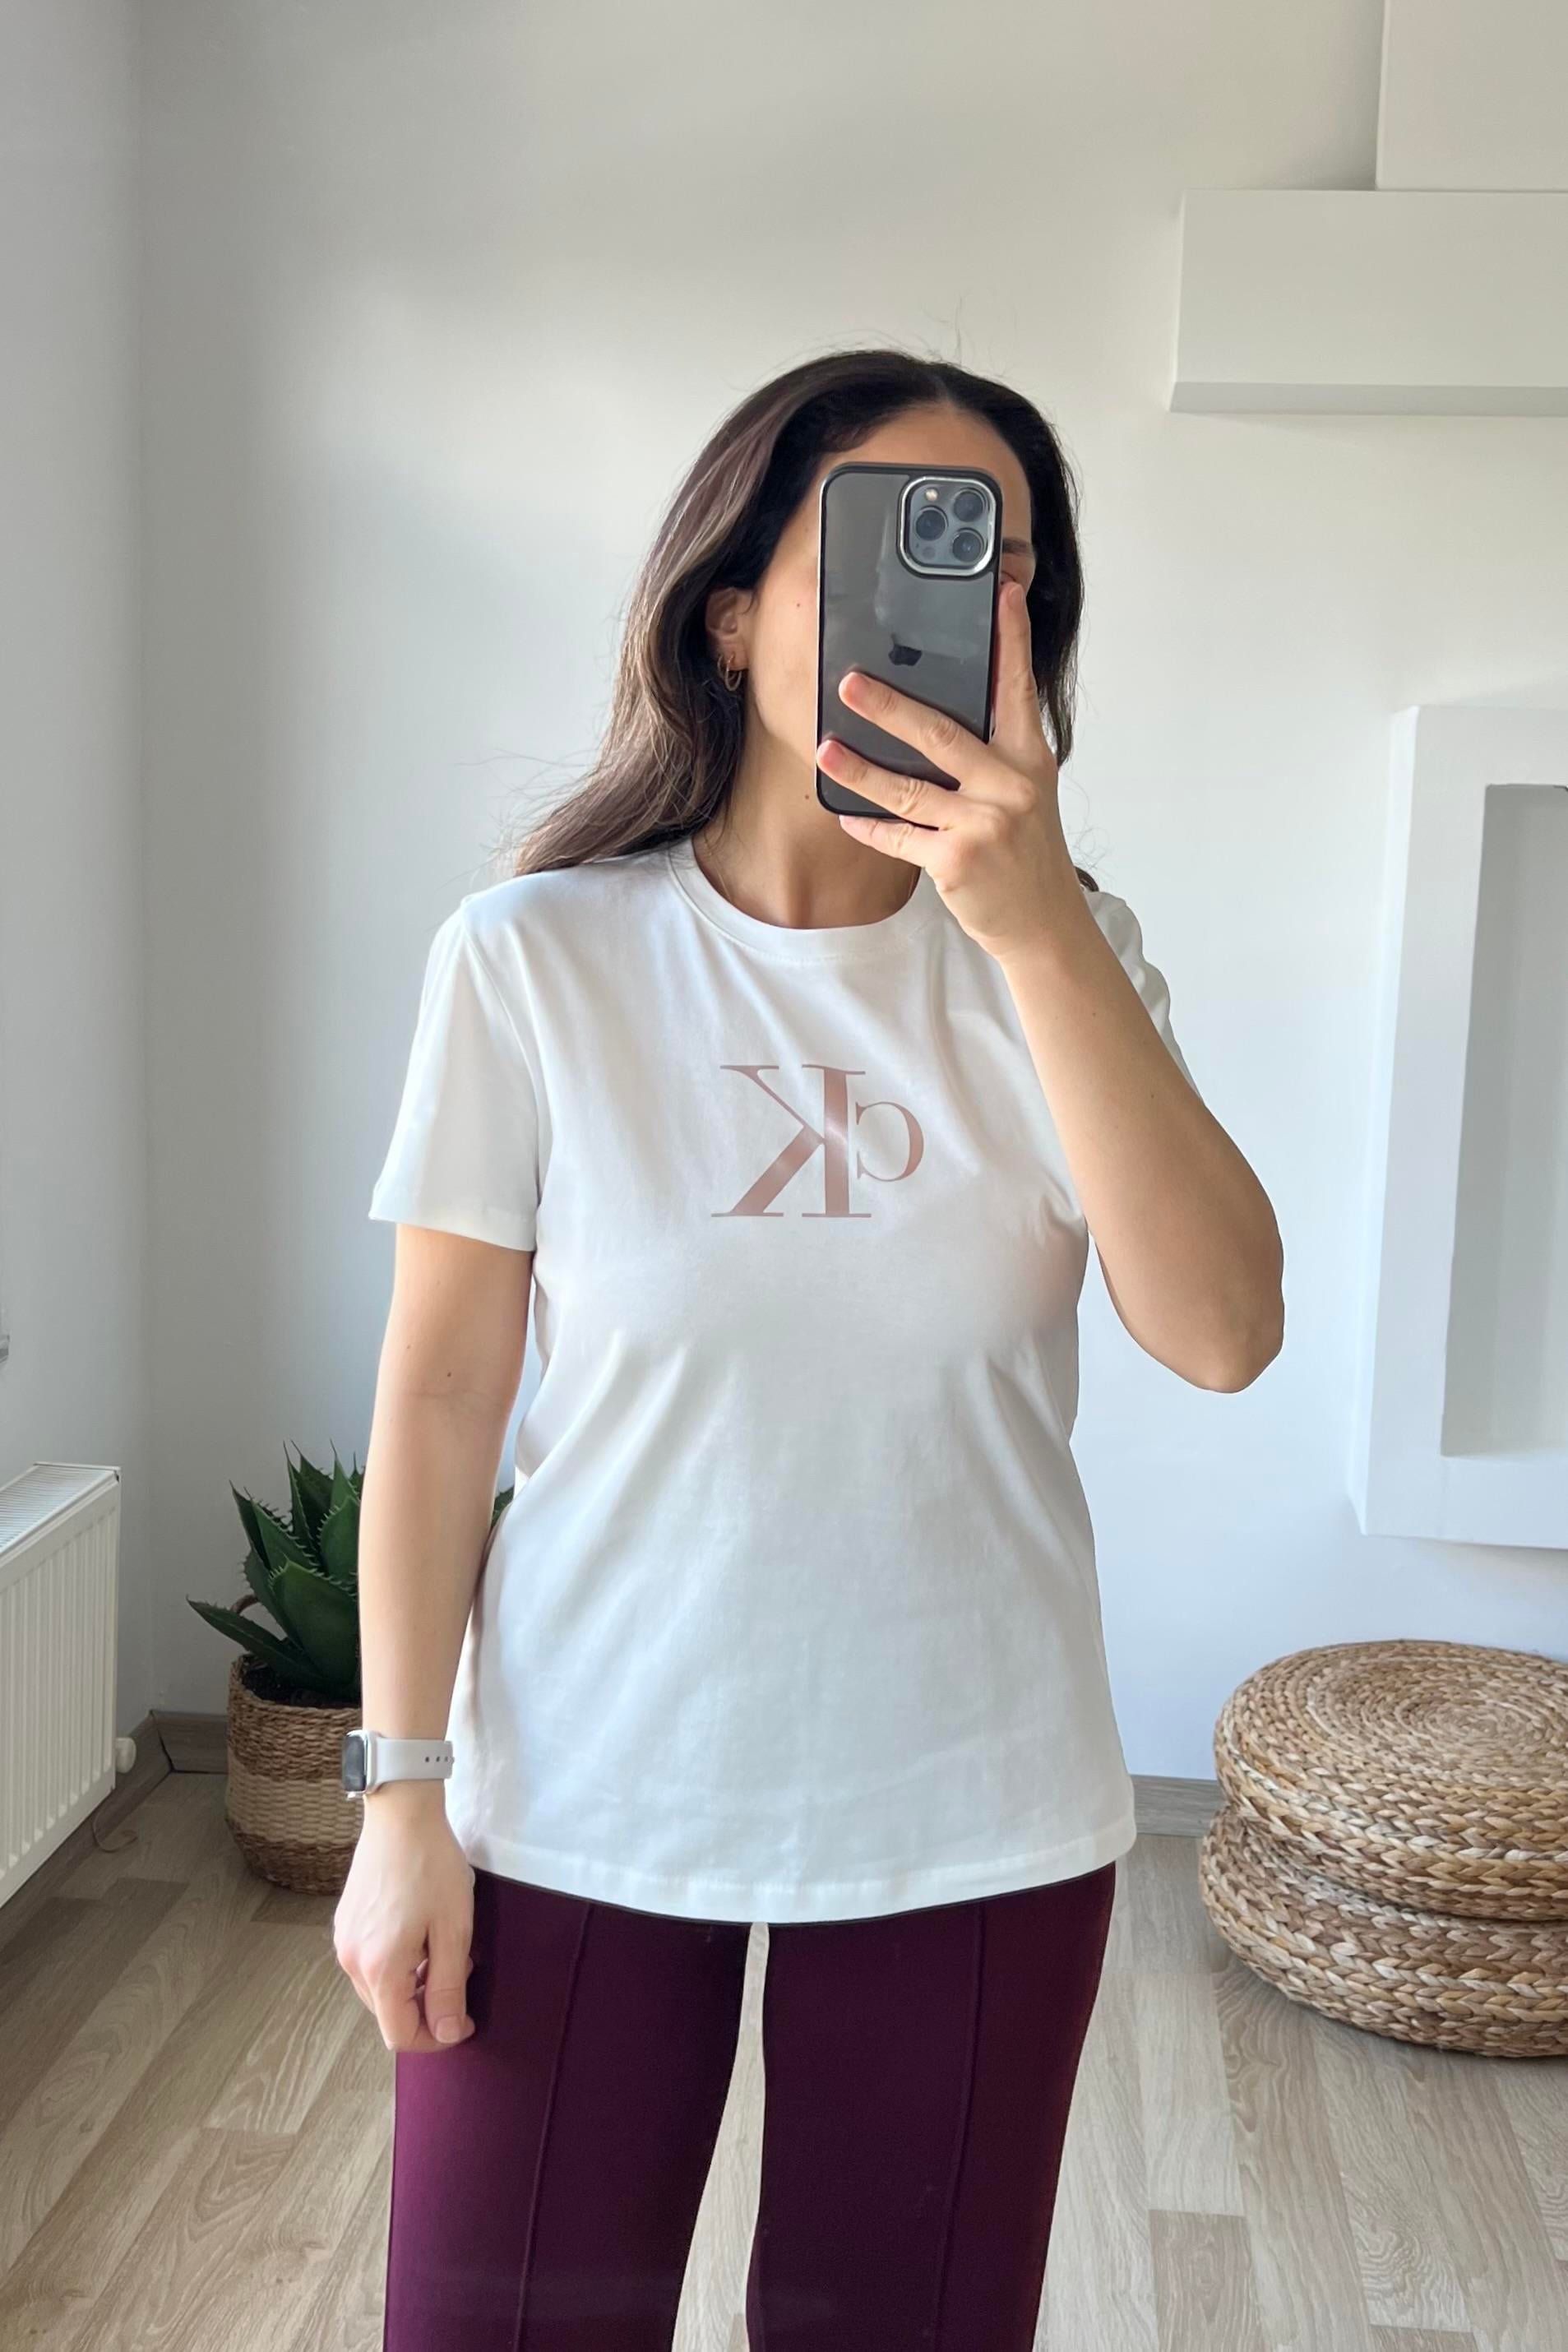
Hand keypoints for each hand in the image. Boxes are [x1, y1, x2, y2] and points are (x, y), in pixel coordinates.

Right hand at [333, 1793, 477, 2052]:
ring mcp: (344, 1941)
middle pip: (388, 2013)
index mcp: (379, 1968)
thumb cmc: (432, 1866)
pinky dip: (398, 1963)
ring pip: (380, 1989)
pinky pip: (371, 1963)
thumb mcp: (453, 1930)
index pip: (400, 2034)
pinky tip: (421, 1932)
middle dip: (426, 2006)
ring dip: (413, 1983)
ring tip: (444, 1946)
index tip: (464, 2020)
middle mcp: (352, 1961)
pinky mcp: (345, 1924)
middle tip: (461, 1971)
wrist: (401, 1813)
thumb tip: (446, 2034)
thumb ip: (448, 1987)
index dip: (435, 2038)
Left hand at [816, 579, 1087, 965]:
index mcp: (1029, 759)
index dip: (1010, 641)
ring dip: (859, 769)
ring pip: (907, 789)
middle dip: (889, 707)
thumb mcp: (1026, 794)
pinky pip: (899, 836)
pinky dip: (870, 827)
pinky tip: (845, 815)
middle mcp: (1010, 786)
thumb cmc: (1027, 854)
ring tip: (824, 749)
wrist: (1043, 925)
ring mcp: (983, 825)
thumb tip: (935, 718)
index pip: (1017, 689)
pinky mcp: (956, 861)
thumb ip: (993, 755)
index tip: (1002, 594)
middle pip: (941, 734)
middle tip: (849, 682)